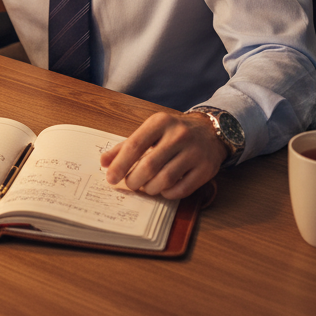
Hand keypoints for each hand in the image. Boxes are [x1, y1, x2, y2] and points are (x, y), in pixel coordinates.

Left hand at [99, 112, 228, 198]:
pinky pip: (181, 189)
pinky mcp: (206, 169)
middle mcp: (179, 135)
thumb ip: (126, 146)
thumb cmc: (173, 133)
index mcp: (161, 122)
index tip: (110, 178)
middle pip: (149, 166)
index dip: (120, 164)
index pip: (135, 145)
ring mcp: (194, 152)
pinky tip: (163, 189)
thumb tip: (104, 162)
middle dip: (134, 180)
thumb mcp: (150, 132)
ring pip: (165, 179)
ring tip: (146, 187)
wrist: (211, 132)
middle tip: (130, 184)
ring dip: (150, 188)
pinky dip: (167, 194)